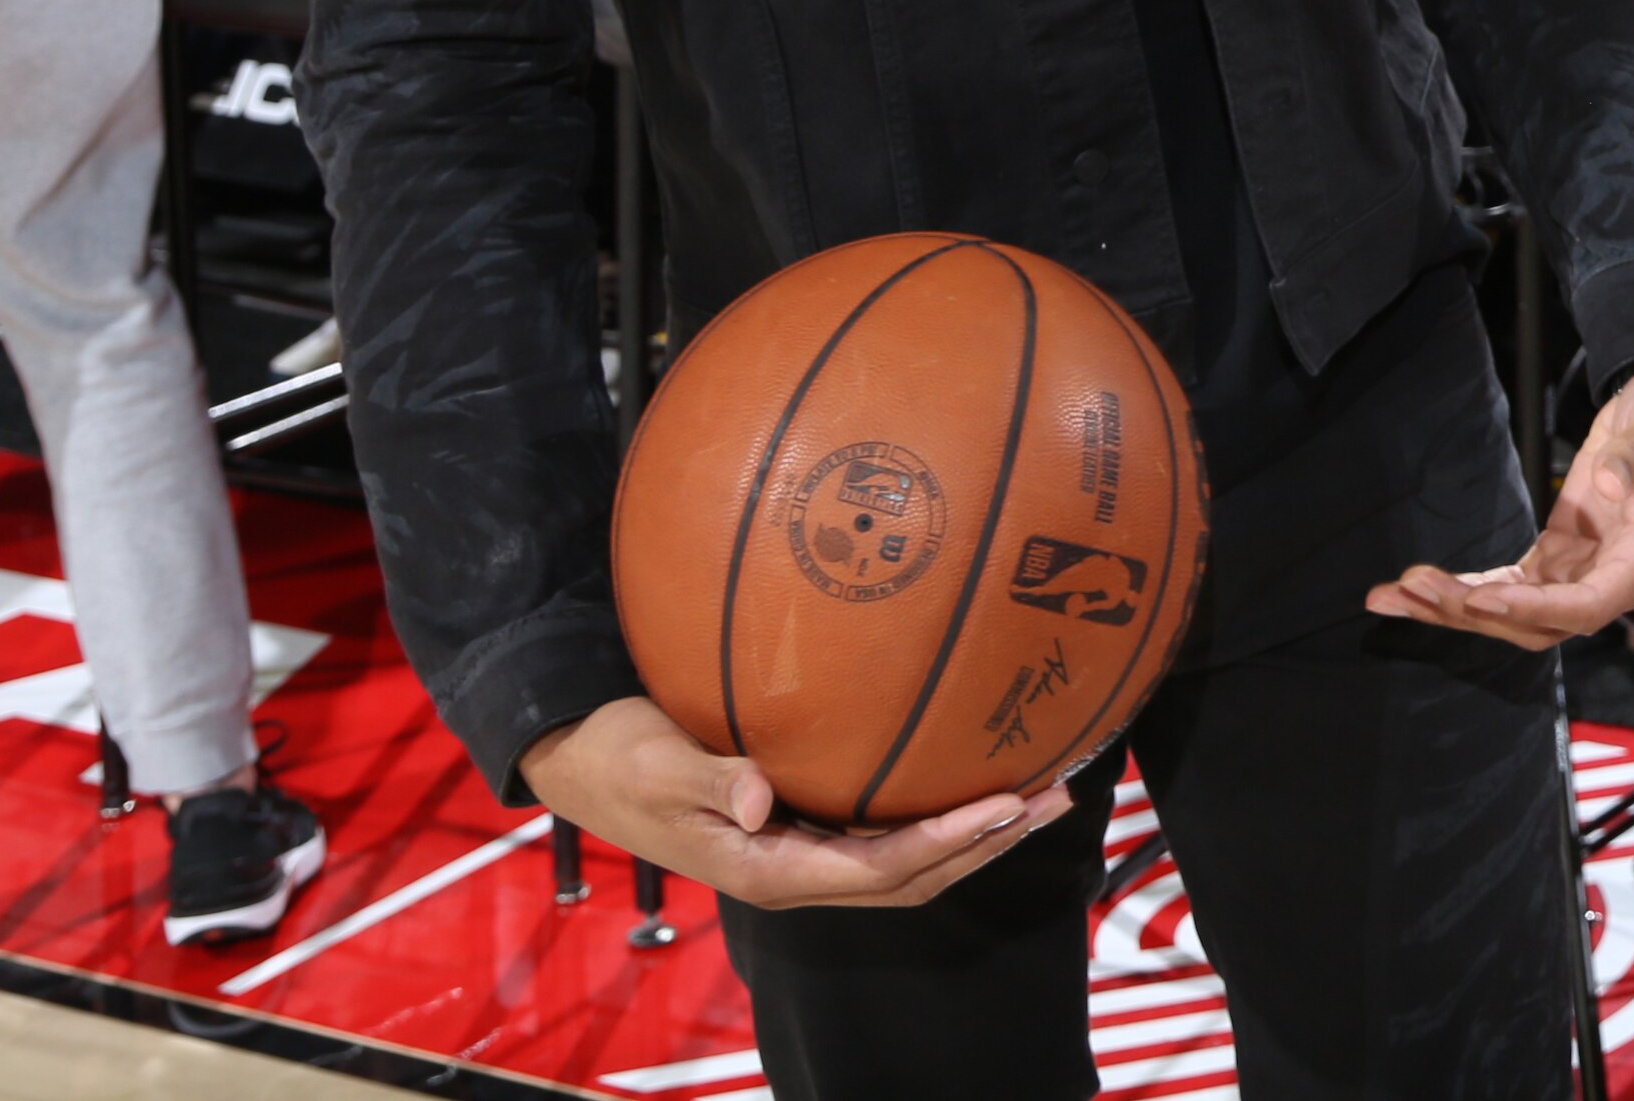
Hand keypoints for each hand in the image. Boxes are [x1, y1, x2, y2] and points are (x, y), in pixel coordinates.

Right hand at [515, 695, 1068, 909]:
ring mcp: (799, 854)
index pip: (878, 869)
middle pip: (911, 877)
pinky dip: (934, 817)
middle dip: (983, 844)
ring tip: (1037, 794)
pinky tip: (968, 782)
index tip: (1002, 805)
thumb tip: (758, 799)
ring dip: (972, 834)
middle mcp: (794, 873)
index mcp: (767, 869)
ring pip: (904, 861)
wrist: (582, 759)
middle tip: (1051, 798)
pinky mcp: (799, 827)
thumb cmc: (620, 756)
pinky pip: (882, 835)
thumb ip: (707, 781)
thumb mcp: (655, 765)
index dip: (944, 843)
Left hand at [1367, 362, 1633, 646]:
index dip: (1534, 610)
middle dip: (1476, 613)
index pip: (1587, 606)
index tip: (1482, 601)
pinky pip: (1508, 585)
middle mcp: (1616, 579)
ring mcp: (1584, 570)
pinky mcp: (1560, 554)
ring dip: (1458, 607)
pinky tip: (1419, 585)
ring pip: (1515, 612)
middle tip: (1418, 588)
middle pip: (1540, 622)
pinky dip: (1466, 588)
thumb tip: (1610, 482)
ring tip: (1396, 594)